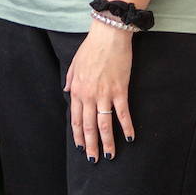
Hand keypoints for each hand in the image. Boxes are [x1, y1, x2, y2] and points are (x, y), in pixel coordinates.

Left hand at [64, 25, 135, 162]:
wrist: (108, 35)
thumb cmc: (91, 47)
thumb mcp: (75, 63)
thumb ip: (69, 80)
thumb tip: (66, 92)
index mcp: (77, 89)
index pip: (76, 118)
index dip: (78, 135)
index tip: (80, 147)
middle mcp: (89, 95)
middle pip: (89, 126)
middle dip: (91, 145)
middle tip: (93, 160)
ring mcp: (104, 94)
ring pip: (105, 124)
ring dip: (107, 142)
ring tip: (110, 155)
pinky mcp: (120, 90)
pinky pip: (123, 113)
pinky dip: (126, 127)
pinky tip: (129, 137)